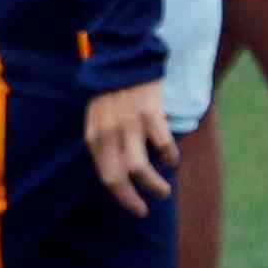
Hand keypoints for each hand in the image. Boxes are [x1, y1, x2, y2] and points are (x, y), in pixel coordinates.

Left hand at [81, 83, 177, 213]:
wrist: (125, 57)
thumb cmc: (112, 91)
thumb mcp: (98, 118)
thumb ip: (105, 141)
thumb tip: (120, 170)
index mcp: (95, 136)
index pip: (105, 176)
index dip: (120, 196)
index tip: (135, 208)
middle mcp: (109, 134)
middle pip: (119, 178)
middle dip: (132, 199)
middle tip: (145, 209)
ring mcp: (129, 124)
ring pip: (140, 168)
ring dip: (154, 185)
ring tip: (164, 191)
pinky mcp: (150, 114)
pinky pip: (163, 145)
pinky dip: (169, 157)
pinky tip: (172, 161)